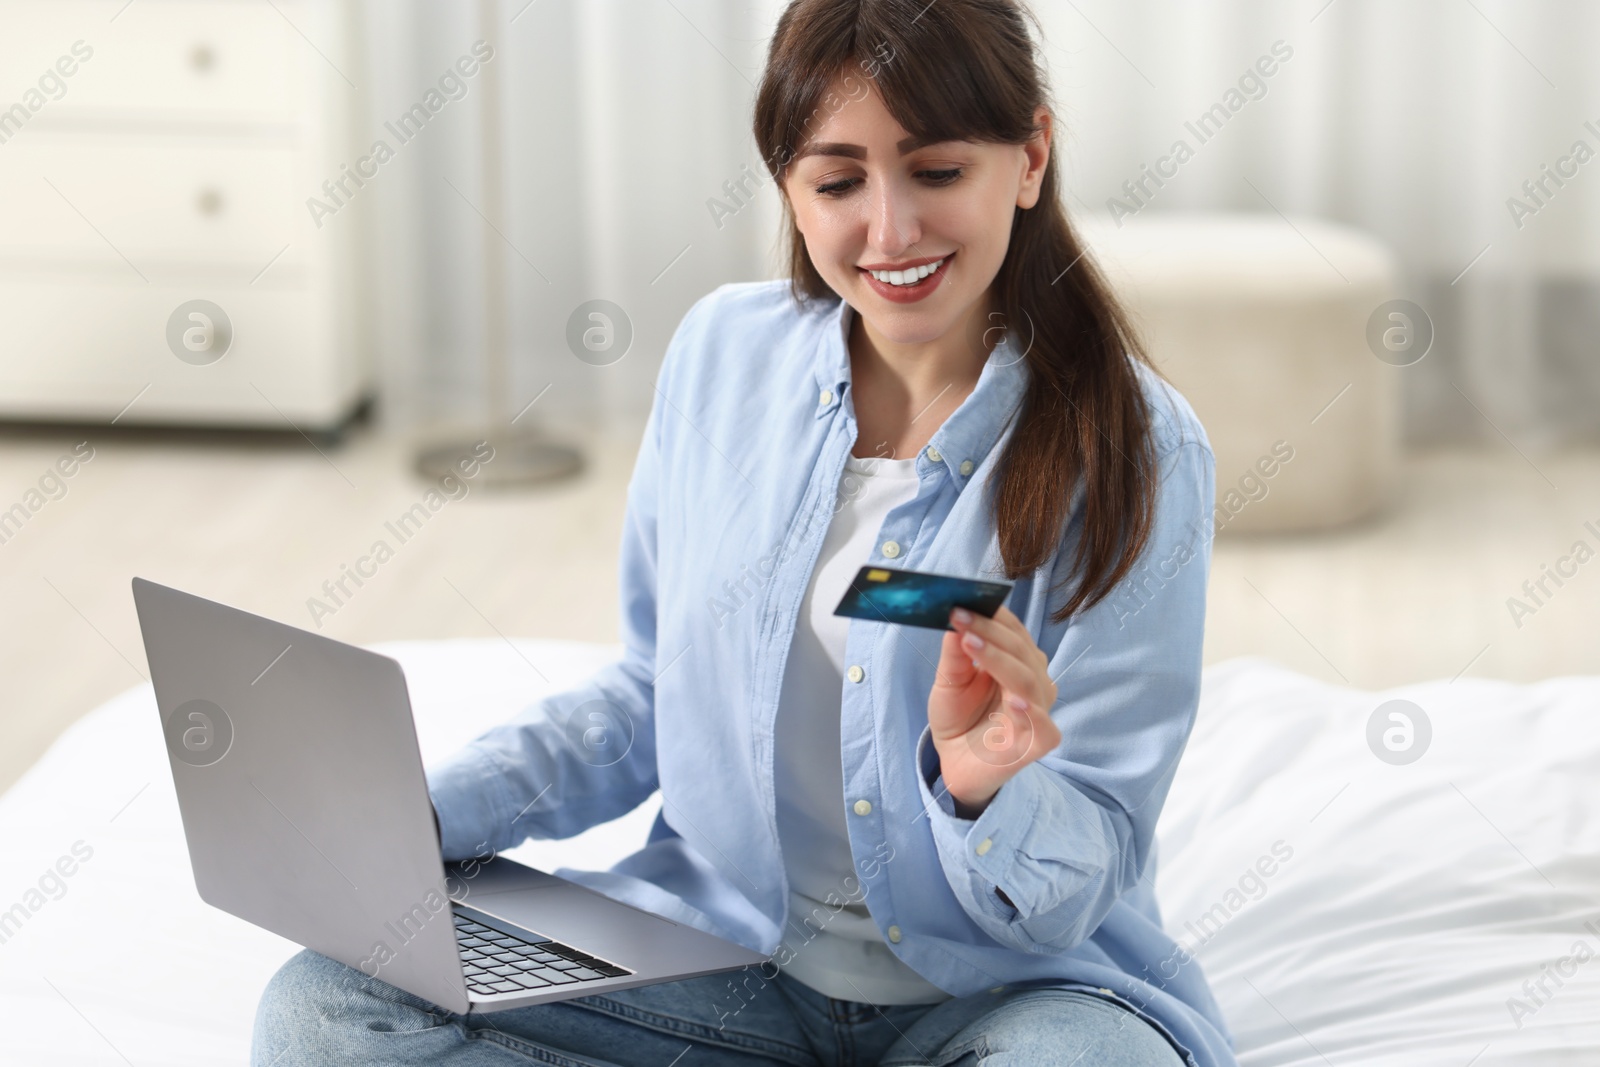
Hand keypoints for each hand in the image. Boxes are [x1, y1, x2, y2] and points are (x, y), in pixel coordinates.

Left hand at [928, 605, 1060, 815]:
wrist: (956, 764)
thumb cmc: (959, 718)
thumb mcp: (948, 681)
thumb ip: (955, 652)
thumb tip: (956, 618)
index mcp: (1018, 661)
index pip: (1011, 630)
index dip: (990, 615)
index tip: (962, 601)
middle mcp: (1034, 681)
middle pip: (1019, 650)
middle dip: (989, 632)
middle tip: (961, 617)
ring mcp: (1040, 710)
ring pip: (1026, 679)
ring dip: (999, 660)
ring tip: (972, 644)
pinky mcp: (1040, 741)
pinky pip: (1042, 724)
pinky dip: (1030, 712)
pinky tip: (1014, 700)